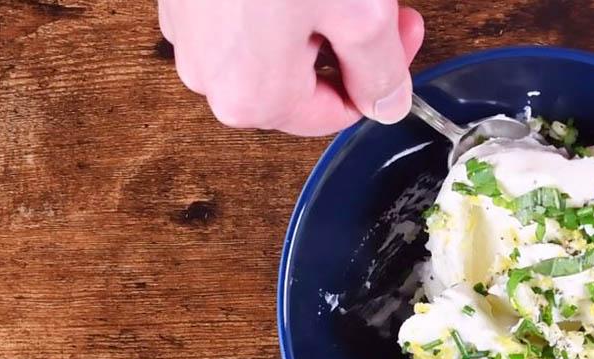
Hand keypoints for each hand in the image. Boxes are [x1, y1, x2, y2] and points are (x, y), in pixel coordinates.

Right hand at [158, 0, 424, 135]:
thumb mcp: (358, 12)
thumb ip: (381, 69)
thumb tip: (387, 105)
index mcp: (253, 97)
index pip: (335, 113)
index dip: (381, 74)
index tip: (404, 30)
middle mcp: (211, 77)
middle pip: (303, 81)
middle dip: (348, 44)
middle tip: (380, 2)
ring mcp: (189, 34)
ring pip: (274, 47)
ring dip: (315, 20)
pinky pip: (241, 17)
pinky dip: (275, 2)